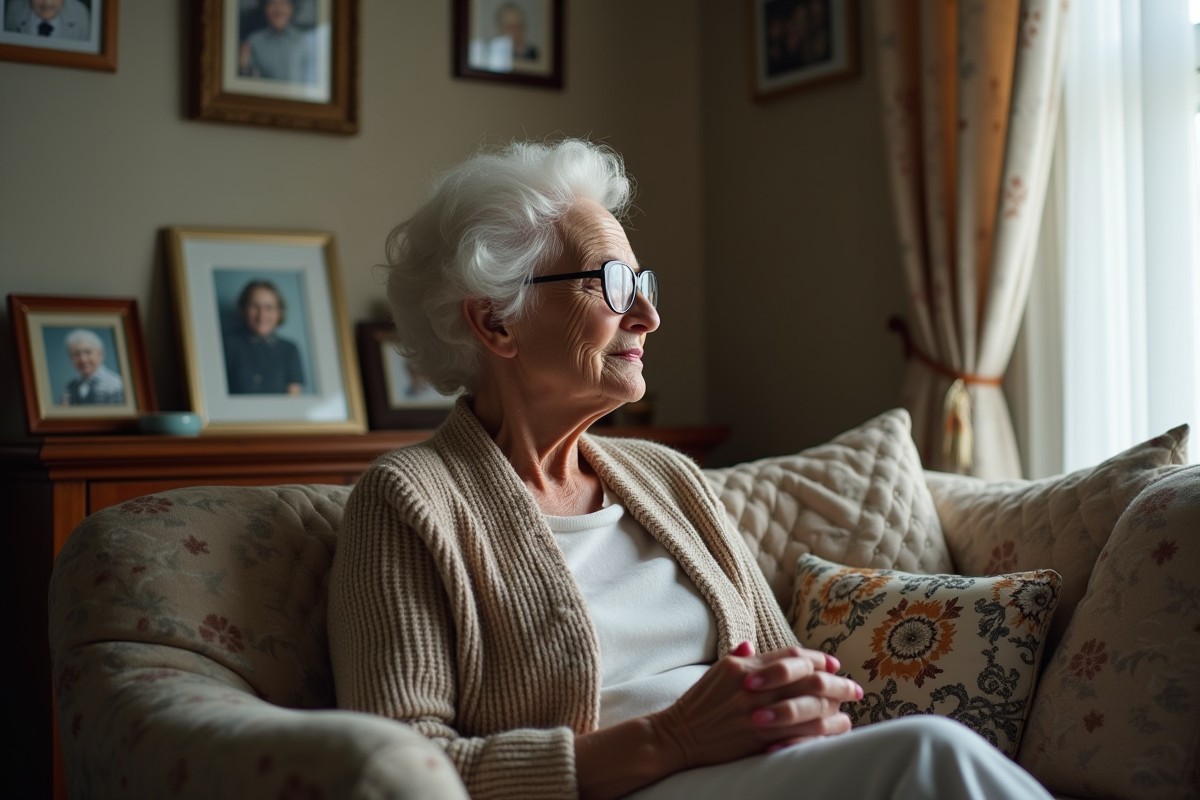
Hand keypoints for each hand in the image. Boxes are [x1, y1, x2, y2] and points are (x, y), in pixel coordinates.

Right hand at [648, 642, 860, 771]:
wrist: (676, 735)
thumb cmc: (697, 704)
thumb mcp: (715, 672)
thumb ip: (740, 659)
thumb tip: (755, 648)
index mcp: (743, 666)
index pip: (791, 657)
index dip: (817, 660)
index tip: (834, 666)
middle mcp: (751, 686)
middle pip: (806, 679)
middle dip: (836, 684)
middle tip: (855, 688)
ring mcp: (754, 712)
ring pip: (807, 707)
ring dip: (833, 709)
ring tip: (849, 711)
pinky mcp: (756, 738)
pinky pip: (796, 734)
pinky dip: (818, 734)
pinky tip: (831, 733)